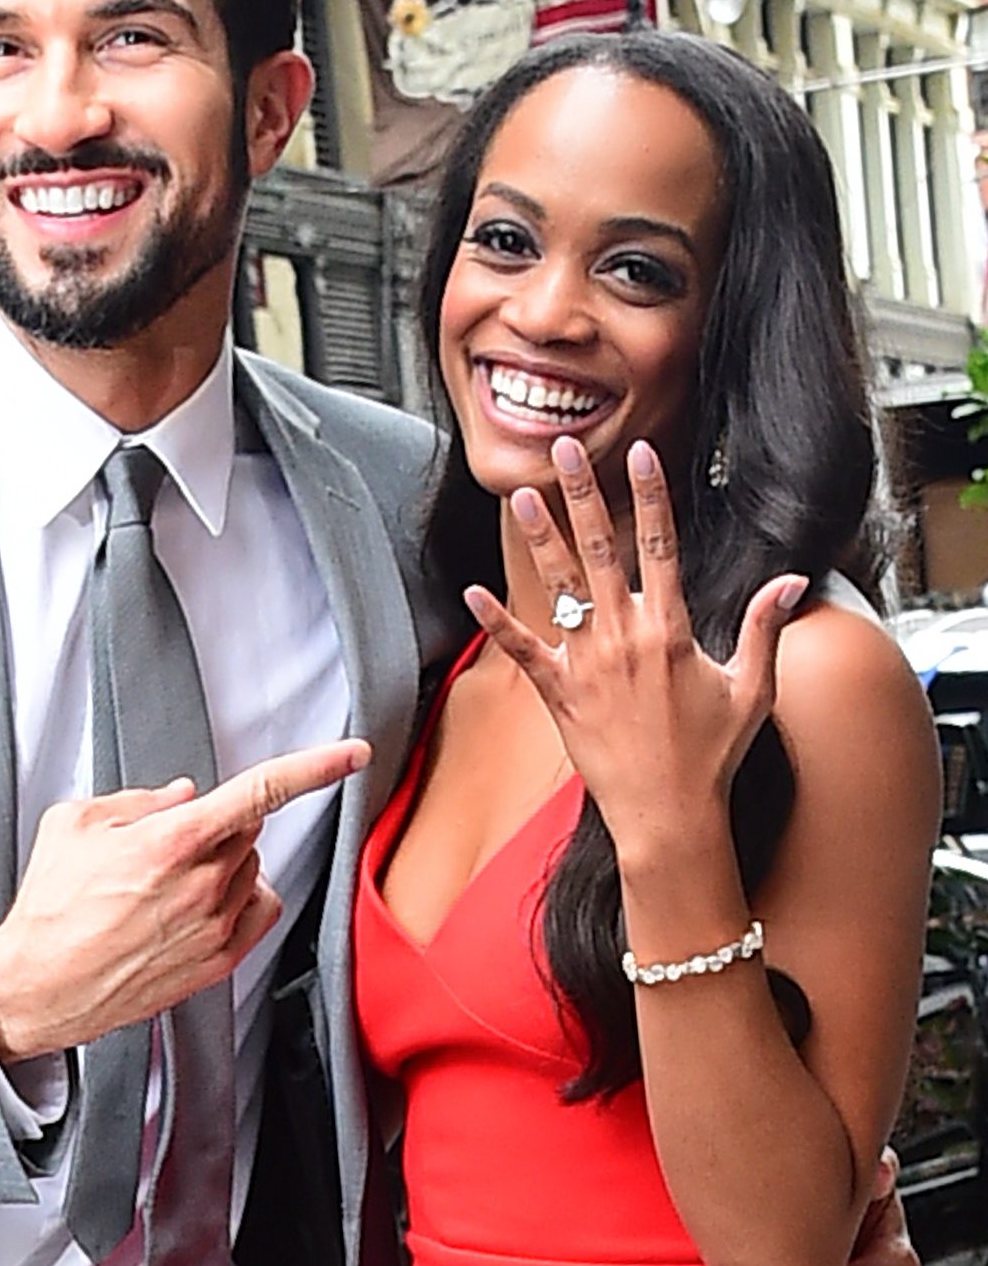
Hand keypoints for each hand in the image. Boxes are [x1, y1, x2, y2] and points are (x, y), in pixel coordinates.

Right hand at [0, 738, 370, 1062]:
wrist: (40, 987)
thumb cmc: (50, 907)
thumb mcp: (75, 824)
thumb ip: (139, 800)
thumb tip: (183, 795)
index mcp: (171, 842)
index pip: (261, 791)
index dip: (315, 766)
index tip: (352, 752)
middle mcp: (203, 885)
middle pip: (249, 829)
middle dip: (217, 824)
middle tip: (166, 843)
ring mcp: (215, 926)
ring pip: (253, 868)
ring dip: (224, 863)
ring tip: (165, 884)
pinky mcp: (219, 961)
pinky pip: (258, 909)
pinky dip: (241, 897)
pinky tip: (202, 904)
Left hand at [462, 437, 807, 861]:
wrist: (669, 817)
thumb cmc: (712, 757)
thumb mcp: (753, 689)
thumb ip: (765, 628)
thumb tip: (791, 580)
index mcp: (672, 631)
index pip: (660, 546)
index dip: (649, 496)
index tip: (639, 453)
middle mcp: (625, 639)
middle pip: (601, 550)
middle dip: (582, 494)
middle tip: (565, 448)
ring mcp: (587, 665)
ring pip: (559, 588)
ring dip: (541, 539)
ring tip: (523, 495)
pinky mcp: (558, 694)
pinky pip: (521, 651)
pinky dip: (497, 621)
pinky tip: (474, 591)